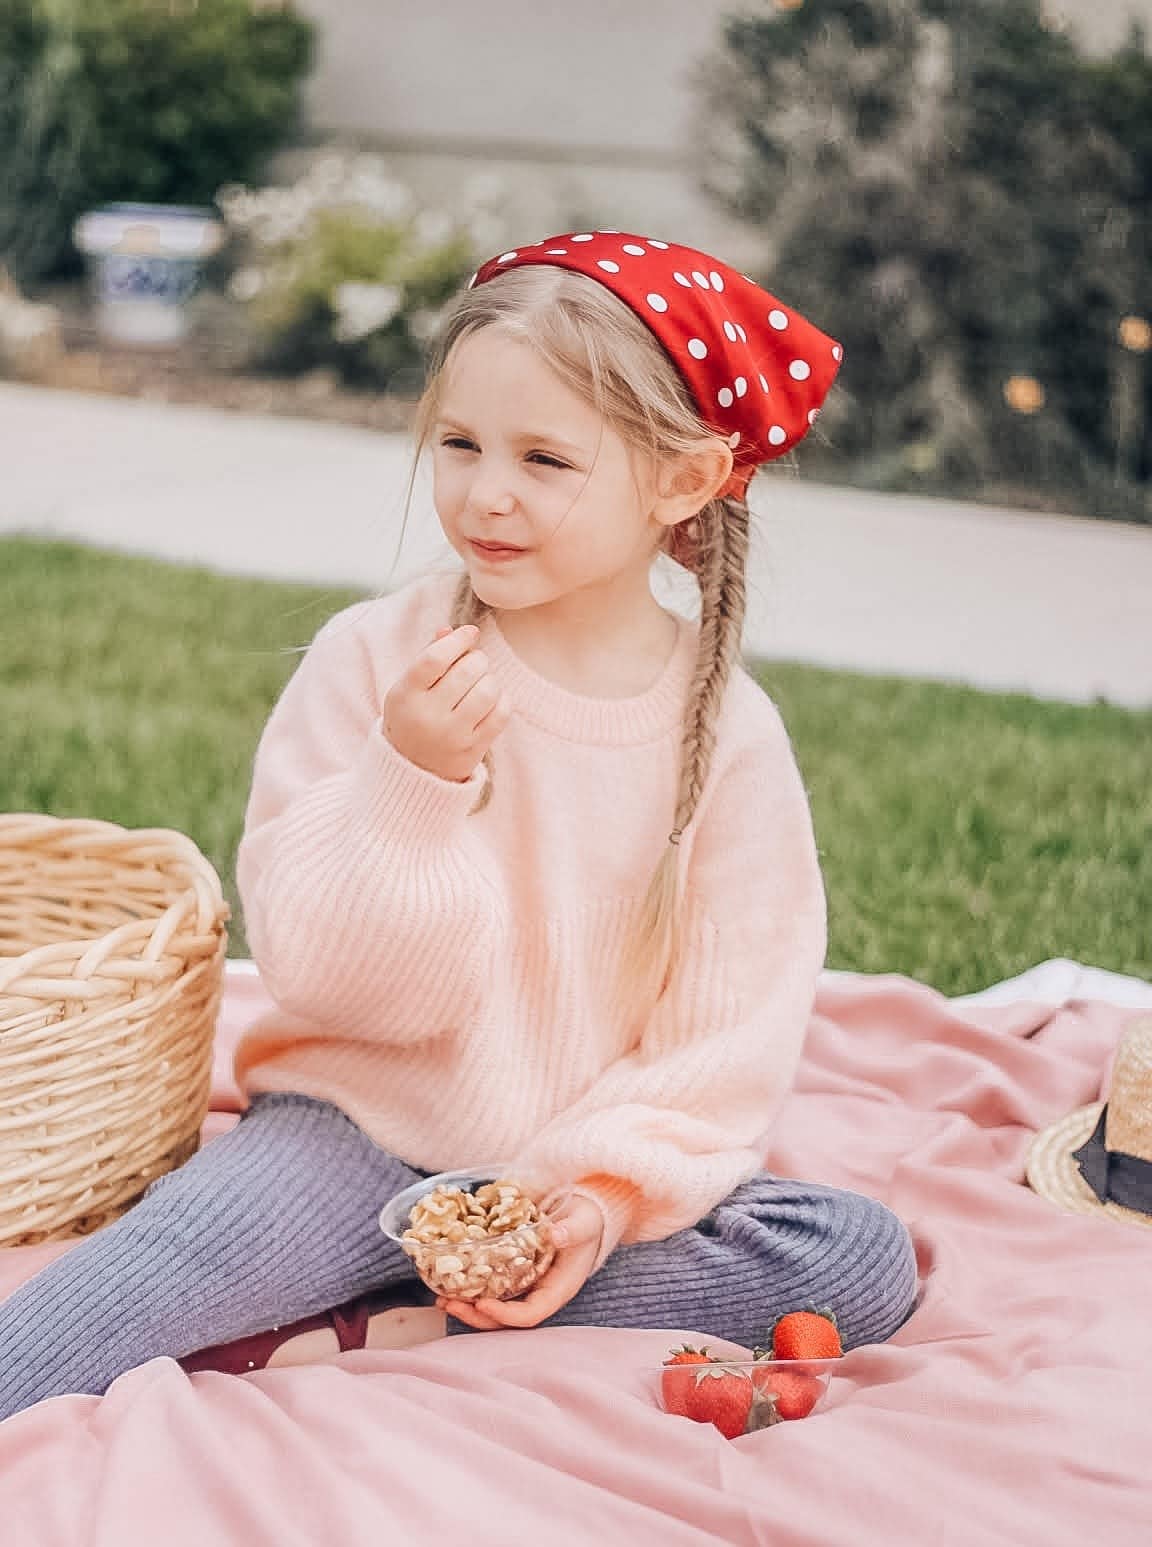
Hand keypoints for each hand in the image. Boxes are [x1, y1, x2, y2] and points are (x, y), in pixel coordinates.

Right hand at [382, 624, 512, 782]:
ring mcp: (451, 736)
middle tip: (474, 663)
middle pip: (466, 671)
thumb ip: (428, 656)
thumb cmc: (413, 716)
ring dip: (490, 679)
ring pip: (488, 690)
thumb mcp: (409, 687)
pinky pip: (501, 713)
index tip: (470, 633)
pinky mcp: (473, 750)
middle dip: (477, 659)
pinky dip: (502, 700)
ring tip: (481, 683)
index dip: (458, 640)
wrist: (412, 770)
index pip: (434, 658)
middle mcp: (427, 716)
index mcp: (405, 695)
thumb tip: (450, 630)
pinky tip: (491, 701)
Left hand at [436, 1192, 604, 1329]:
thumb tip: (554, 1234)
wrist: (588, 1212)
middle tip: (450, 1303)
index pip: (530, 1314)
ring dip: (469, 1307)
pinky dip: (472, 1288)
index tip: (483, 1303)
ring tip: (443, 1299)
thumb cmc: (589, 1220)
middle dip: (477, 1316)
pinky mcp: (516, 1272)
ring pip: (496, 1306)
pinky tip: (452, 1281)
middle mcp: (540, 1293)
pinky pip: (493, 1287)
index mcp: (558, 1289)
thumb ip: (571, 1230)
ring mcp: (527, 1285)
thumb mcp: (584, 1223)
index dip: (505, 1314)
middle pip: (506, 1319)